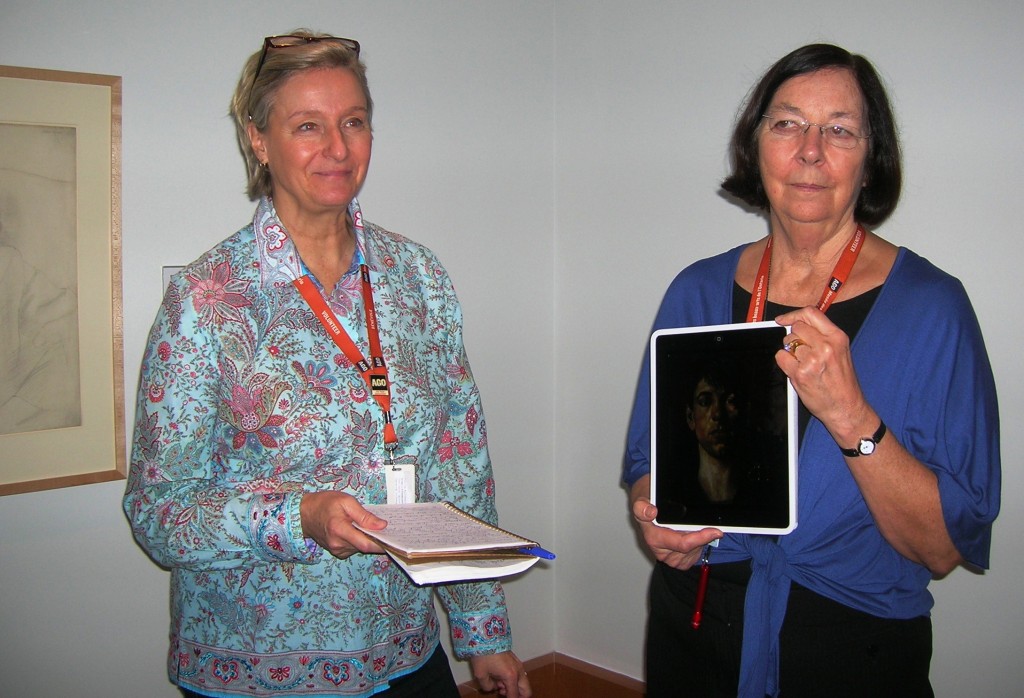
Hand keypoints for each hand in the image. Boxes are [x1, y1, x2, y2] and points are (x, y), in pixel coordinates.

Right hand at [299, 491, 387, 559]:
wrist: (304, 514)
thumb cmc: (324, 503)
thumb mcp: (345, 501)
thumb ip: (364, 515)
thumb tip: (382, 525)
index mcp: (339, 529)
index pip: (365, 544)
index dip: (381, 544)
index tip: (393, 540)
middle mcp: (337, 544)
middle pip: (364, 547)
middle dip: (377, 540)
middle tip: (389, 532)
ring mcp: (336, 550)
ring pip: (360, 549)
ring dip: (368, 541)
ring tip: (376, 529)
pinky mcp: (336, 551)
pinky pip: (354, 549)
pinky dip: (360, 542)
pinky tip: (362, 532)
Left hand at [469, 651, 530, 696]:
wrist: (485, 636)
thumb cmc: (483, 654)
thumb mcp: (481, 675)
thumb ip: (488, 687)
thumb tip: (493, 687)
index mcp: (511, 676)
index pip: (514, 696)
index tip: (502, 697)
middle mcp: (518, 671)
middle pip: (526, 691)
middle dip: (517, 695)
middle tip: (505, 694)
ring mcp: (519, 665)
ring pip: (523, 683)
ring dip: (514, 687)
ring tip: (500, 683)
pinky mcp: (516, 660)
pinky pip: (519, 675)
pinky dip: (513, 679)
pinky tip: (501, 676)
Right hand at [630, 475, 721, 569]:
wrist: (646, 514)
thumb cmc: (647, 507)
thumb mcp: (640, 501)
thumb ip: (641, 507)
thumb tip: (651, 512)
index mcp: (654, 538)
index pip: (683, 543)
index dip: (701, 537)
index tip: (715, 530)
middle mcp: (662, 552)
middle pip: (692, 548)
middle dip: (701, 537)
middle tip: (704, 523)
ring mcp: (671, 558)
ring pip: (695, 552)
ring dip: (699, 541)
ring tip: (690, 526)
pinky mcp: (679, 561)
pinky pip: (694, 556)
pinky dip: (697, 545)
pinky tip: (691, 534)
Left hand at [774, 307, 873, 435]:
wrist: (846, 408)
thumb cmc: (843, 383)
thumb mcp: (841, 352)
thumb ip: (823, 336)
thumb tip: (798, 323)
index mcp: (837, 338)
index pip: (811, 313)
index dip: (793, 315)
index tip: (784, 320)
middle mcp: (826, 346)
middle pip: (796, 328)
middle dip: (794, 337)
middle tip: (801, 351)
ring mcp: (812, 360)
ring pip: (787, 342)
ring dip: (790, 352)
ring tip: (802, 364)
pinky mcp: (800, 374)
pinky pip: (781, 357)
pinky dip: (784, 363)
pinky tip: (796, 371)